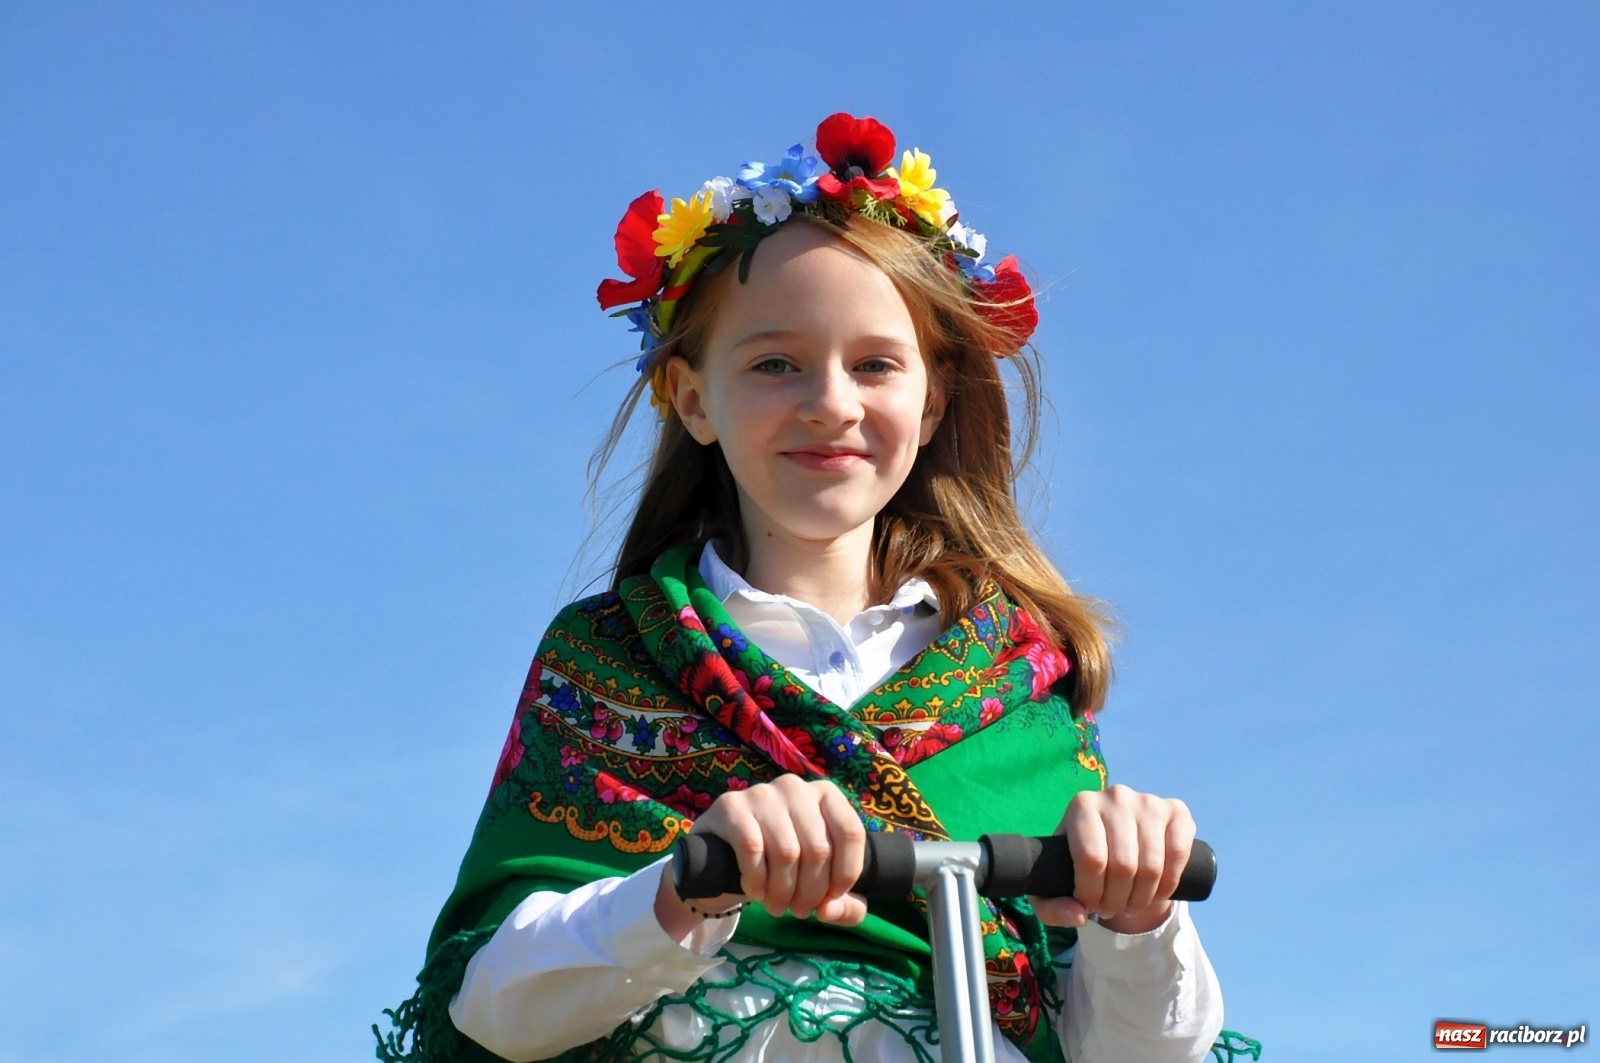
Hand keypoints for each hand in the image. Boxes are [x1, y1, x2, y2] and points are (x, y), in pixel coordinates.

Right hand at [655, 775, 868, 939]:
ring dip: (783, 892)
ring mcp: (762, 793)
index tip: (831, 899)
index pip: (851, 832)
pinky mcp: (732, 806)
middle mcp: (796, 787)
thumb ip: (845, 906)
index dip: (846, 874)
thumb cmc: (784, 866)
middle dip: (811, 892)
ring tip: (778, 907)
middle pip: (818, 848)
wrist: (725, 856)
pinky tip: (756, 893)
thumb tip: (829, 909)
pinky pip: (752, 849)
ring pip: (786, 852)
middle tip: (799, 911)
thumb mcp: (822, 887)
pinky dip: (756, 880)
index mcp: (826, 795)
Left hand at [1030, 783, 1195, 934]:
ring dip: (1142, 899)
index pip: (1090, 858)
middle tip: (1111, 910)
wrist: (1117, 838)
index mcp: (1081, 805)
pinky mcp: (1176, 811)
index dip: (1092, 893)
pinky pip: (1178, 854)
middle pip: (1123, 866)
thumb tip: (1079, 916)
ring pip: (1152, 866)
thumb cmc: (1081, 862)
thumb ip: (1053, 908)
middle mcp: (1115, 796)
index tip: (1089, 906)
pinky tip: (1156, 895)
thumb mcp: (1056, 883)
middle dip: (1117, 901)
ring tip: (1130, 906)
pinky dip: (1169, 885)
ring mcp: (1148, 802)